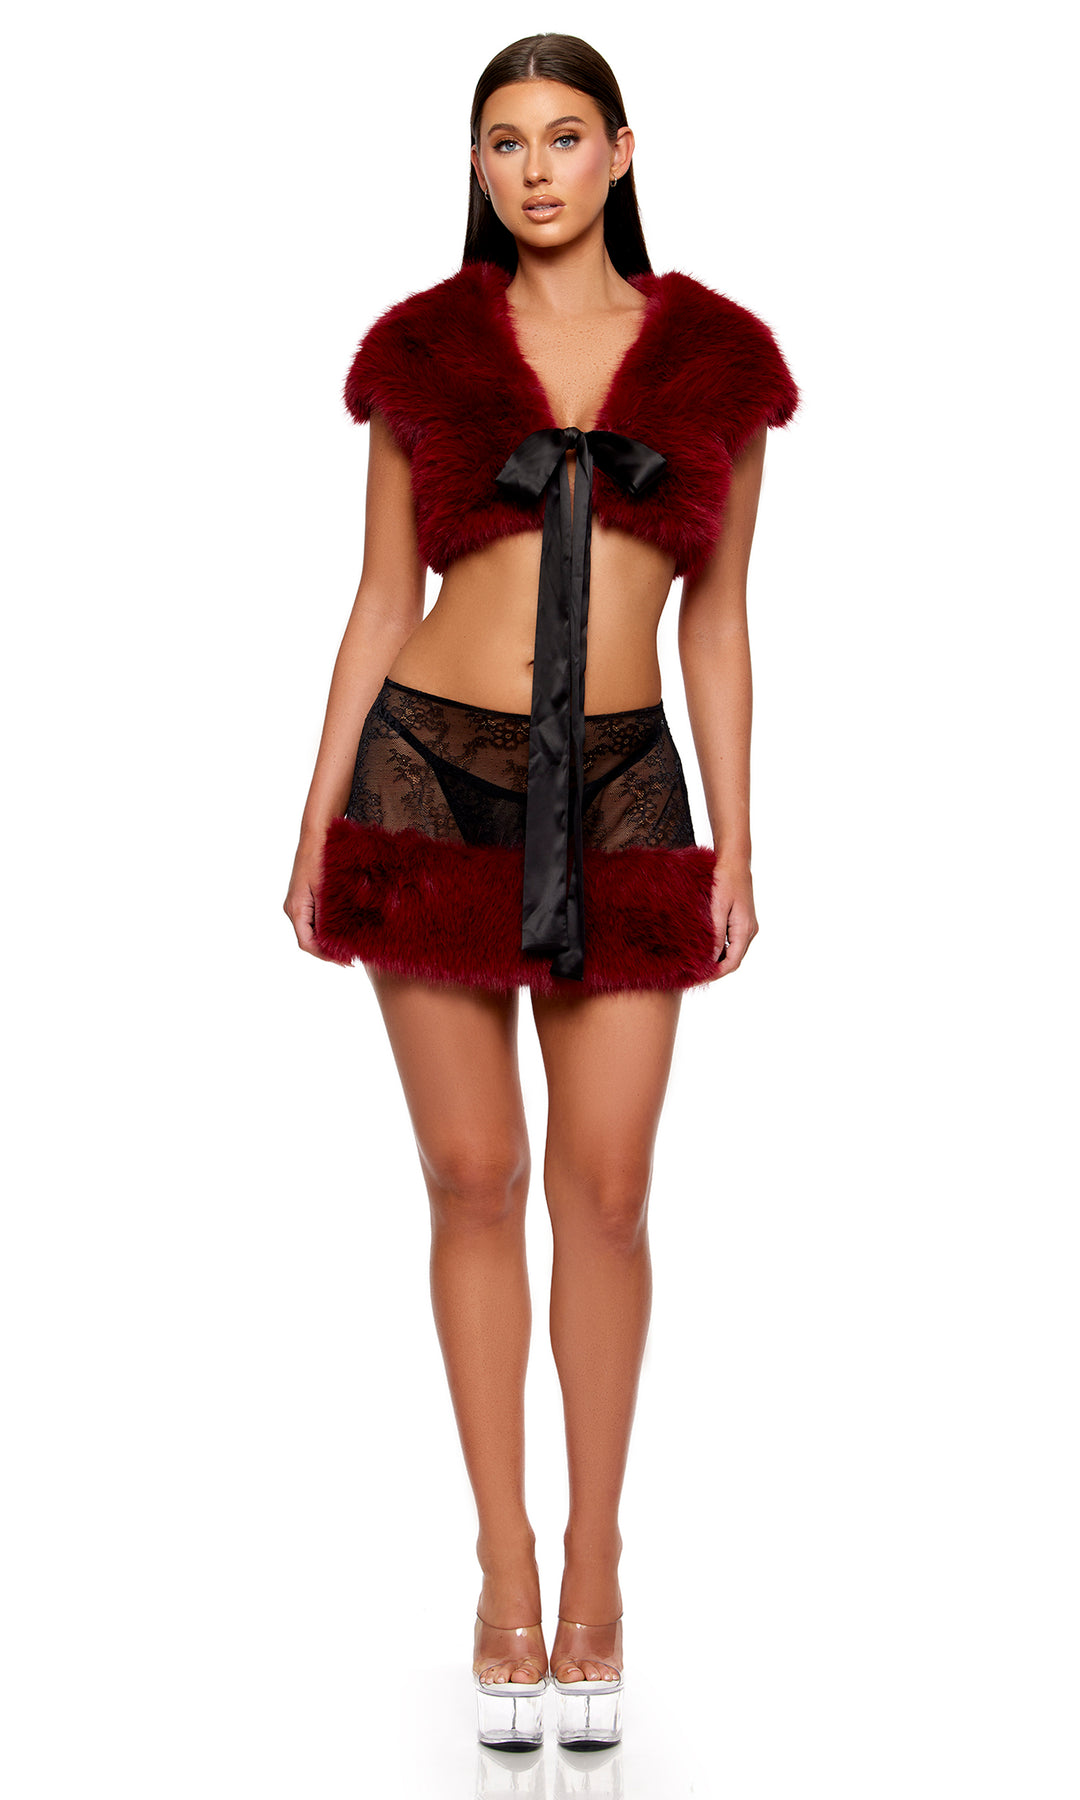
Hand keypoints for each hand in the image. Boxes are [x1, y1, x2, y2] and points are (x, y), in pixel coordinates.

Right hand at [283, 842, 339, 961]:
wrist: (316, 835)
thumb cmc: (322, 858)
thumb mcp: (326, 889)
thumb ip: (327, 915)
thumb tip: (334, 939)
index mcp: (296, 908)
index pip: (307, 944)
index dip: (326, 956)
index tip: (345, 962)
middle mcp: (293, 909)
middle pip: (308, 940)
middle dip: (328, 952)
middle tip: (351, 959)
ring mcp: (297, 904)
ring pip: (310, 931)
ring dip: (327, 942)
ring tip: (348, 948)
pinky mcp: (303, 898)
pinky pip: (313, 920)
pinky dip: (326, 930)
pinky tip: (341, 932)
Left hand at [708, 857, 757, 977]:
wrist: (735, 862)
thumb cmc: (725, 880)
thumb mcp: (717, 906)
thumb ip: (716, 933)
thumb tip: (711, 958)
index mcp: (744, 929)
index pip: (732, 962)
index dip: (716, 974)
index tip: (698, 978)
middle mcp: (750, 931)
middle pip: (734, 960)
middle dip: (715, 970)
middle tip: (693, 974)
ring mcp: (748, 927)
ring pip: (733, 953)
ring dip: (717, 961)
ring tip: (696, 964)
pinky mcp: (743, 922)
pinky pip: (732, 943)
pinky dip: (720, 950)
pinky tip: (705, 949)